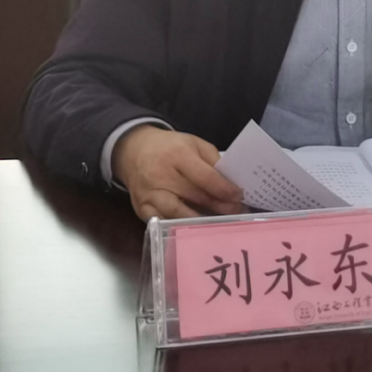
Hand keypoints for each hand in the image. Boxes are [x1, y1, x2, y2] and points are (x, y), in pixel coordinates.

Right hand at [111, 126, 243, 220]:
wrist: (133, 151)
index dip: (224, 189)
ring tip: (218, 222)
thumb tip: (230, 182)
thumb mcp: (194, 143)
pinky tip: (193, 229)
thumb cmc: (170, 147)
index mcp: (178, 155)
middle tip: (236, 211)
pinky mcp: (141, 208)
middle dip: (219, 206)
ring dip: (201, 221)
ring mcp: (149, 194)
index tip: (239, 196)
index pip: (205, 177)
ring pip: (178, 214)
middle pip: (195, 196)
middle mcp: (161, 176)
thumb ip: (212, 160)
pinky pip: (162, 223)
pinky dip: (178, 227)